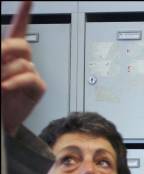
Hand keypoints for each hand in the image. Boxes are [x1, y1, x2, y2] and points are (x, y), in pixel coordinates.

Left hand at [1, 1, 46, 135]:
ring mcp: (30, 74)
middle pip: (21, 43)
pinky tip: (5, 87)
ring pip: (23, 63)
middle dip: (7, 50)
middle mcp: (21, 61)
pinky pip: (30, 77)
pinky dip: (16, 82)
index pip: (18, 28)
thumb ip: (0, 57)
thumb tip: (4, 50)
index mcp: (7, 53)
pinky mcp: (37, 88)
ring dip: (5, 73)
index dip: (25, 12)